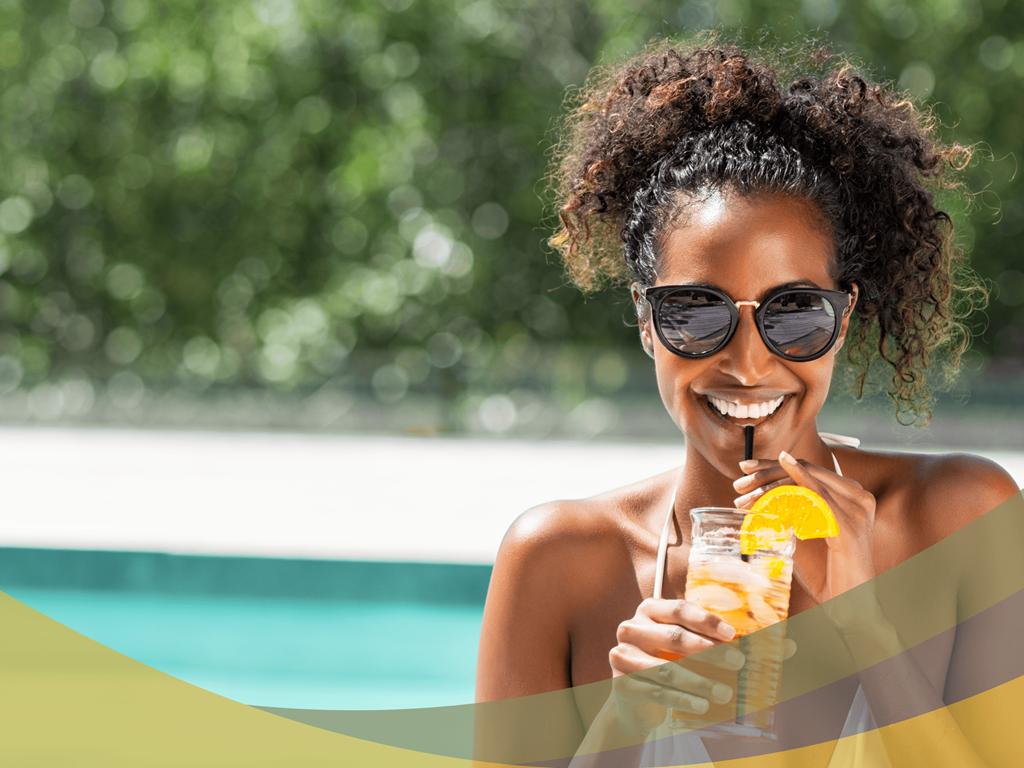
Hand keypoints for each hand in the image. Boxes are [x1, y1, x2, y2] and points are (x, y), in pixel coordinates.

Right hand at [608, 597, 745, 735]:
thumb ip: (699, 636)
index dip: (707, 621)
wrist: (634, 697)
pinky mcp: (621, 683)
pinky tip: (702, 705)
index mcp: (648, 610)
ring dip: (700, 682)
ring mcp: (622, 655)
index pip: (679, 610)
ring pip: (667, 669)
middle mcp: (631, 629)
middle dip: (710, 650)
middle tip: (737, 662)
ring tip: (724, 692)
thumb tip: (738, 643)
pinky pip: (657, 692)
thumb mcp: (677, 644)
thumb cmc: (663, 662)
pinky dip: (683, 700)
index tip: (732, 635)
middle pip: (674, 636)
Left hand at [732, 451, 878, 614]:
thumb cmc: (827, 571)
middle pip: (806, 469)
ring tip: (743, 497)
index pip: (808, 468)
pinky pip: (817, 500)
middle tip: (738, 483)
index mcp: (851, 494)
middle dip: (767, 473)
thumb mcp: (805, 532)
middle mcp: (859, 496)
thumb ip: (791, 510)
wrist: (851, 603)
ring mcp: (857, 510)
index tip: (745, 467)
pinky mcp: (849, 527)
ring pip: (806, 484)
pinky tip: (772, 490)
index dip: (774, 464)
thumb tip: (756, 495)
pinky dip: (792, 492)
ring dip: (769, 487)